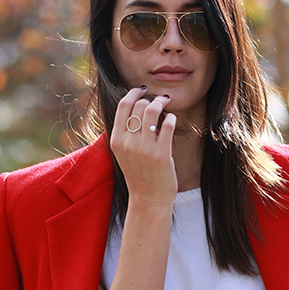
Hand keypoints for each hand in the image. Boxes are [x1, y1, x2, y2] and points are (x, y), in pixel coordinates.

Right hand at [109, 87, 177, 203]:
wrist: (148, 198)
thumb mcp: (124, 153)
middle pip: (139, 105)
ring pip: (152, 110)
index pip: (122, 106)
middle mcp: (128, 143)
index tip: (142, 91)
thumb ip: (125, 132)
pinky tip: (172, 119)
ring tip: (166, 103)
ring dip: (161, 103)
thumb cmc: (139, 174)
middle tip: (159, 100)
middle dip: (151, 98)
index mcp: (116, 140)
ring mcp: (144, 149)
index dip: (133, 93)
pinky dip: (171, 118)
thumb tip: (136, 106)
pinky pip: (168, 125)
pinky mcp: (161, 154)